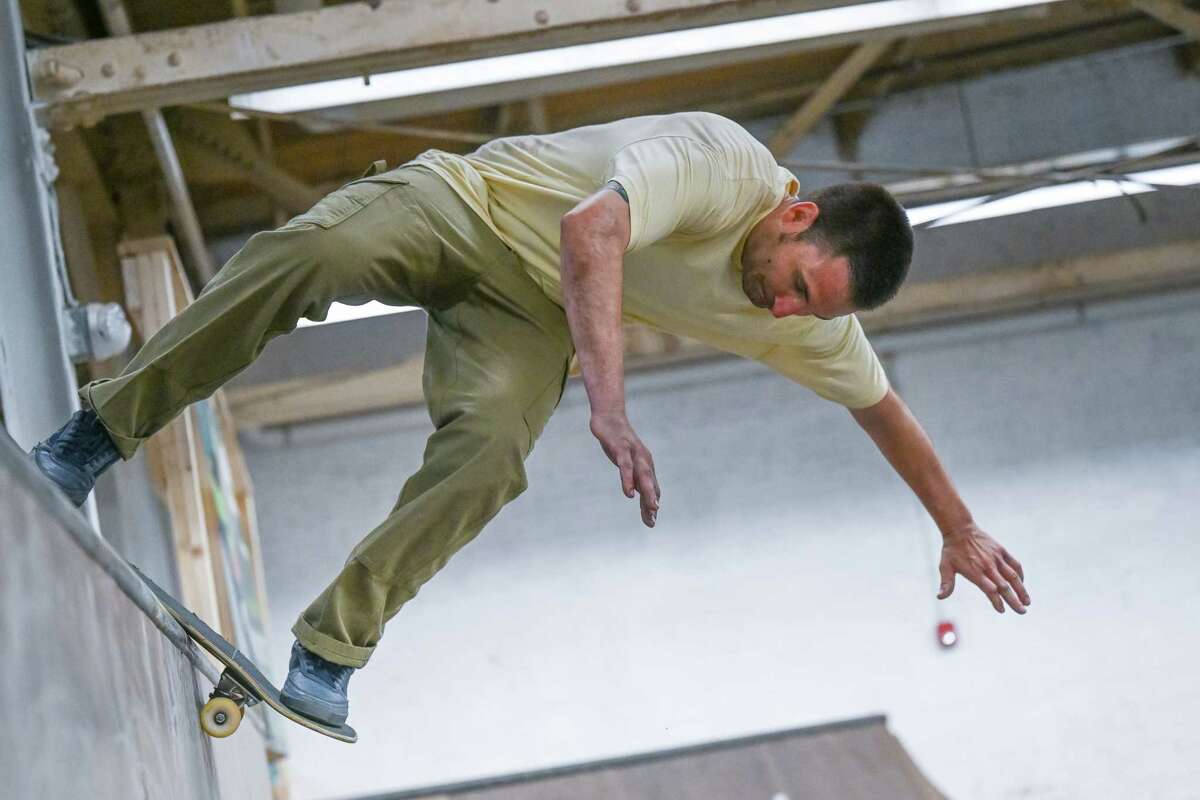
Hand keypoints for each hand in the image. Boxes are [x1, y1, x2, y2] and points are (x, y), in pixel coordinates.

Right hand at [589, 410, 660, 526]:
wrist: (609, 416)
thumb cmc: (618, 441)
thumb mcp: (626, 460)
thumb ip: (632, 474)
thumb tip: (637, 493)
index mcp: (645, 464)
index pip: (650, 487)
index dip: (650, 504)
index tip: (651, 522)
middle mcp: (642, 459)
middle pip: (650, 483)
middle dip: (652, 501)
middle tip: (654, 519)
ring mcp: (632, 453)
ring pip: (643, 475)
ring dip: (648, 492)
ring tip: (652, 508)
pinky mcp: (620, 448)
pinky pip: (626, 466)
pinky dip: (628, 480)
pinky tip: (629, 493)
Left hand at [938, 524, 1029, 613]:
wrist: (960, 529)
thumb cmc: (952, 551)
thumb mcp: (945, 566)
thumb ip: (946, 583)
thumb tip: (940, 597)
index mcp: (975, 572)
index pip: (990, 590)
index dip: (996, 601)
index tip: (1002, 610)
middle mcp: (988, 566)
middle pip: (1004, 586)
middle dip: (1014, 600)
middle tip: (1022, 612)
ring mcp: (997, 558)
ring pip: (1013, 576)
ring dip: (1022, 590)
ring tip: (1027, 602)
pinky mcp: (1001, 551)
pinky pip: (1015, 564)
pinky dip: (1020, 574)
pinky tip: (1022, 583)